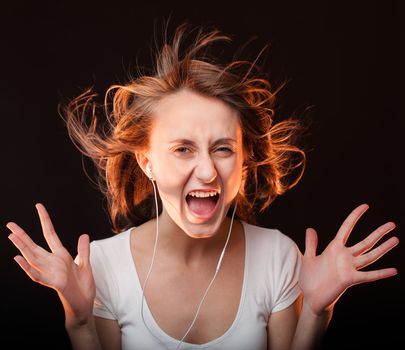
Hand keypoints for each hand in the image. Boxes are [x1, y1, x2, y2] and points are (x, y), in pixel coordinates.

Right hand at [6, 203, 94, 325]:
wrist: (84, 305)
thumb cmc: (83, 286)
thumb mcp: (85, 264)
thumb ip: (83, 250)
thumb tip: (83, 234)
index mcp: (61, 255)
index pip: (50, 234)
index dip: (45, 220)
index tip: (39, 206)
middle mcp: (53, 262)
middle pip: (35, 246)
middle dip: (22, 236)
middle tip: (9, 224)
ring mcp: (52, 272)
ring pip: (33, 258)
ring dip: (23, 247)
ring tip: (12, 236)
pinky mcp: (54, 283)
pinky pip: (38, 275)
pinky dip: (28, 268)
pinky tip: (19, 259)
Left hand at [299, 203, 398, 315]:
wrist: (311, 298)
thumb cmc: (310, 279)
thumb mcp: (308, 258)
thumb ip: (311, 244)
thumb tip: (311, 228)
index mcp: (334, 249)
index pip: (346, 228)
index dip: (355, 217)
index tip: (365, 206)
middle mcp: (345, 257)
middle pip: (365, 242)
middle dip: (378, 233)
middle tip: (392, 224)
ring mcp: (349, 268)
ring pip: (369, 255)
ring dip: (383, 248)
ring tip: (396, 239)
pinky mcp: (350, 280)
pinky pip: (368, 276)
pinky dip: (380, 273)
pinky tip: (393, 270)